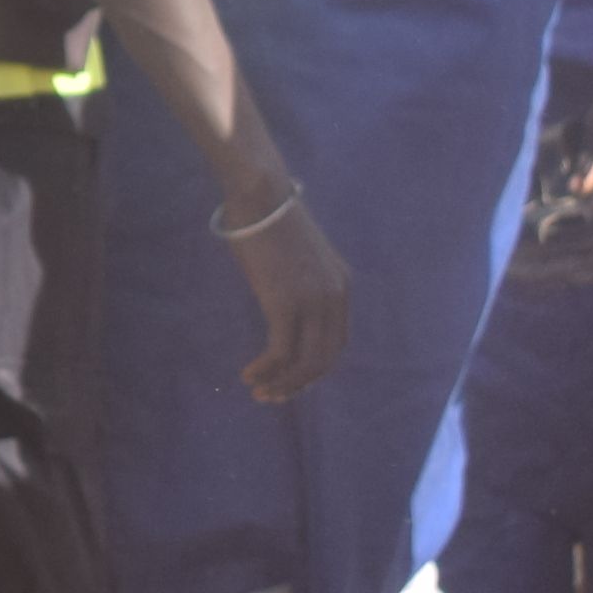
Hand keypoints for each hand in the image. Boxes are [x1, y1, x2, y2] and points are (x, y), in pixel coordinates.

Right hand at [222, 189, 351, 402]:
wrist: (261, 196)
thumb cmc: (270, 219)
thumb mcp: (299, 256)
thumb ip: (301, 282)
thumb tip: (284, 302)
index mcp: (342, 287)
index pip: (336, 342)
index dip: (314, 368)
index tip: (290, 379)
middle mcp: (334, 298)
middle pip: (325, 359)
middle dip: (299, 384)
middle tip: (274, 397)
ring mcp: (312, 303)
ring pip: (305, 362)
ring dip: (282, 383)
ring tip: (259, 392)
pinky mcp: (285, 304)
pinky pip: (281, 352)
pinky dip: (266, 370)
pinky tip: (250, 374)